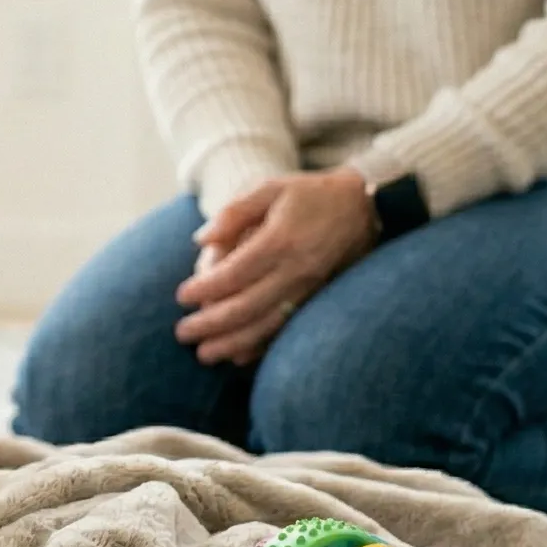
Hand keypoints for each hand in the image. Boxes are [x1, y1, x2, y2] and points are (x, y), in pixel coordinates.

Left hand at [174, 169, 377, 364]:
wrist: (365, 207)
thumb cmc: (310, 195)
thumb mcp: (271, 189)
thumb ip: (234, 212)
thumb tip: (201, 240)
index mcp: (281, 240)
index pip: (235, 272)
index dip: (206, 287)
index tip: (181, 297)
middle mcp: (297, 269)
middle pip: (248, 305)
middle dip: (211, 324)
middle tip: (182, 334)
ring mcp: (312, 289)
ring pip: (268, 324)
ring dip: (233, 343)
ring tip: (204, 355)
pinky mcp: (321, 300)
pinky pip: (288, 329)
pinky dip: (263, 346)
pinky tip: (239, 357)